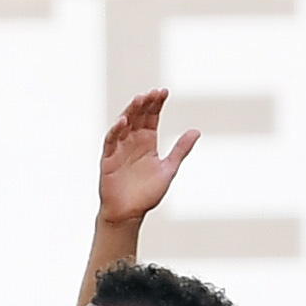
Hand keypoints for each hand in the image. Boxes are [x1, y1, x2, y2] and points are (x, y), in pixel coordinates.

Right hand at [96, 86, 198, 225]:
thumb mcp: (168, 169)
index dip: (157, 104)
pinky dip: (115, 130)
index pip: (151, 117)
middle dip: (145, 104)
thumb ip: (180, 150)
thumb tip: (196, 131)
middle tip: (153, 92)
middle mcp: (133, 141)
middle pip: (138, 117)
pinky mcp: (109, 159)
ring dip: (131, 111)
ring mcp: (120, 149)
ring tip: (139, 99)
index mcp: (147, 142)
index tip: (164, 92)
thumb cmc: (147, 193)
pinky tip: (123, 121)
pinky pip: (111, 141)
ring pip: (124, 124)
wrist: (130, 213)